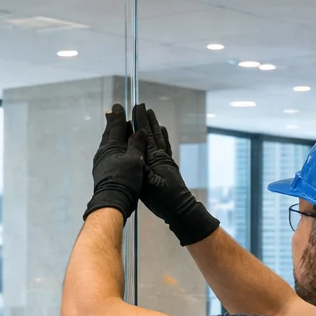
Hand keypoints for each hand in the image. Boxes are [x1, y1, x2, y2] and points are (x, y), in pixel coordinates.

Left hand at [83, 103, 145, 219]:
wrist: (112, 202)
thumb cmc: (124, 181)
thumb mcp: (134, 161)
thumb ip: (137, 144)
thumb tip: (140, 131)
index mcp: (111, 147)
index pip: (116, 127)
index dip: (119, 116)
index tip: (118, 106)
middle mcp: (103, 152)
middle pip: (109, 133)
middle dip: (113, 123)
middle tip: (113, 113)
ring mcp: (101, 162)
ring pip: (108, 144)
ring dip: (113, 135)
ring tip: (116, 129)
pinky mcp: (103, 172)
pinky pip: (108, 154)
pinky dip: (114, 147)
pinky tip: (116, 151)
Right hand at [134, 103, 219, 245]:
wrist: (180, 210)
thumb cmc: (164, 200)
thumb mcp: (149, 186)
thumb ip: (142, 170)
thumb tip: (134, 153)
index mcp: (154, 160)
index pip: (145, 136)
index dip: (141, 122)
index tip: (137, 108)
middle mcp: (160, 157)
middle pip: (152, 134)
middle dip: (146, 120)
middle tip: (142, 106)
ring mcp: (165, 161)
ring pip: (159, 138)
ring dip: (154, 126)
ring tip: (151, 115)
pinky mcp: (168, 167)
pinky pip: (165, 147)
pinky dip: (163, 138)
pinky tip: (162, 133)